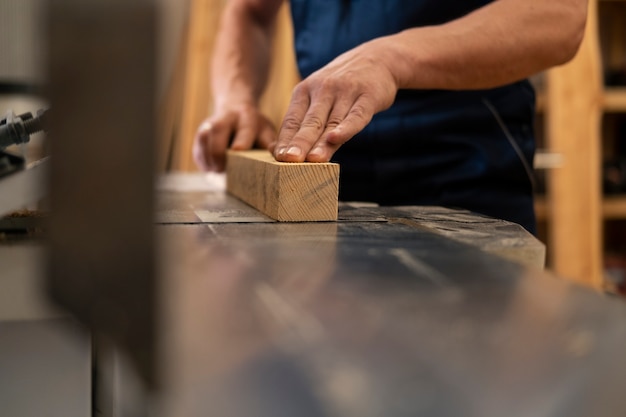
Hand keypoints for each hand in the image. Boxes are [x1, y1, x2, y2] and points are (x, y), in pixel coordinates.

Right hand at [193, 103, 275, 171]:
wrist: (234, 108)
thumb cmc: (255, 128)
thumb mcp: (267, 132)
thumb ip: (271, 145)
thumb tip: (282, 159)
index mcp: (247, 117)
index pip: (244, 129)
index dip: (241, 141)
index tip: (239, 152)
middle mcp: (227, 118)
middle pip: (217, 130)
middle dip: (218, 152)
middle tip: (222, 169)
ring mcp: (211, 124)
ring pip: (204, 138)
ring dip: (208, 158)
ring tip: (217, 171)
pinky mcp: (201, 134)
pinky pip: (198, 147)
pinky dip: (203, 161)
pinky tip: (211, 168)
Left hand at [273, 38, 398, 162]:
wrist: (378, 58)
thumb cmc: (342, 86)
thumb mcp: (318, 96)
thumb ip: (304, 122)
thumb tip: (279, 150)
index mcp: (305, 90)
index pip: (292, 120)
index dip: (285, 140)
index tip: (278, 158)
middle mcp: (323, 89)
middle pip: (309, 122)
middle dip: (299, 142)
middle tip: (289, 160)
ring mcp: (346, 92)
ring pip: (332, 122)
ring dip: (322, 142)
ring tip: (313, 160)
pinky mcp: (368, 96)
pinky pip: (356, 115)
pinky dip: (346, 128)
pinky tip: (337, 138)